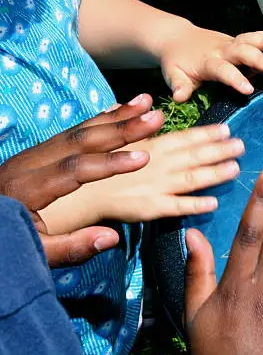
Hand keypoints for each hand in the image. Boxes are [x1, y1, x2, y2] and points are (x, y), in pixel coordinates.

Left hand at [1, 94, 163, 265]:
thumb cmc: (6, 238)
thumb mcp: (34, 251)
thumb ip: (71, 247)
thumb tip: (111, 238)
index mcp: (28, 188)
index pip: (75, 169)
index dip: (110, 163)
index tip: (143, 158)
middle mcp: (30, 163)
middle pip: (81, 140)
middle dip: (122, 127)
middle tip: (156, 118)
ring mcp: (34, 153)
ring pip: (78, 130)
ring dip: (115, 116)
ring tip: (145, 103)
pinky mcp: (39, 152)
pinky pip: (72, 131)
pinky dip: (98, 119)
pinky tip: (118, 109)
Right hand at [41, 122, 245, 234]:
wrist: (84, 192)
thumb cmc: (102, 160)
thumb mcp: (117, 134)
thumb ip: (136, 120)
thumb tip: (147, 101)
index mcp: (153, 145)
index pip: (185, 138)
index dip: (207, 134)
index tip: (227, 129)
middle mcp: (159, 164)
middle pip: (194, 156)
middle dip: (219, 150)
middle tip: (242, 146)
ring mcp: (157, 186)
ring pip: (191, 179)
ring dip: (214, 173)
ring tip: (234, 168)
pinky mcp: (152, 208)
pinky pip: (177, 207)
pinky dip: (195, 205)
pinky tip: (213, 203)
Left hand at [159, 24, 262, 101]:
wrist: (176, 38)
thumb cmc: (176, 62)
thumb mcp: (173, 75)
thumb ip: (179, 86)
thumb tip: (179, 97)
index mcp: (206, 62)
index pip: (222, 70)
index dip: (235, 79)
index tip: (249, 89)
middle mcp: (220, 50)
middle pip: (240, 52)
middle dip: (257, 59)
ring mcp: (229, 43)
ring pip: (248, 40)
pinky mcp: (236, 41)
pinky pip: (252, 37)